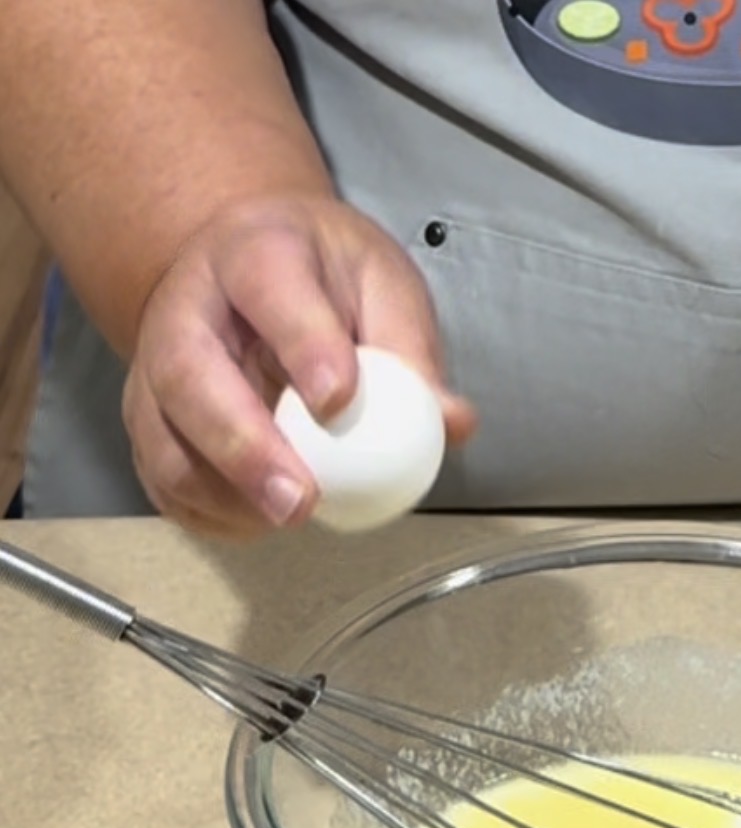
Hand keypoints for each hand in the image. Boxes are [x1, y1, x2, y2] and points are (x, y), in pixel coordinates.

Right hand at [123, 194, 476, 538]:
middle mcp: (187, 306)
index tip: (340, 400)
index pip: (269, 285)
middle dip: (243, 445)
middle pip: (191, 374)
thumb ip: (412, 350)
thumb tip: (451, 423)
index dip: (302, 343)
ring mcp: (155, 365)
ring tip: (288, 518)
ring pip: (163, 433)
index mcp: (256, 252)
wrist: (249, 266)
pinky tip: (259, 521)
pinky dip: (206, 510)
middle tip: (301, 498)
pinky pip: (162, 473)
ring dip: (221, 490)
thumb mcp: (382, 284)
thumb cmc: (326, 278)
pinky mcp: (148, 416)